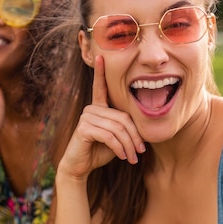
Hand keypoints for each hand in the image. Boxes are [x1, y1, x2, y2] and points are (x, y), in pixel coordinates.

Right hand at [58, 56, 144, 179]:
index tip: (101, 56)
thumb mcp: (117, 138)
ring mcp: (86, 117)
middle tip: (140, 152)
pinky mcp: (84, 128)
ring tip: (132, 158)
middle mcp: (91, 108)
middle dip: (134, 137)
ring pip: (117, 128)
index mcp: (98, 107)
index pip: (100, 87)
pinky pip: (109, 136)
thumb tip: (142, 128)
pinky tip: (122, 157)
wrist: (80, 166)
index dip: (101, 72)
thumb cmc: (100, 151)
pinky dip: (119, 148)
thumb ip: (125, 128)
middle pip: (122, 118)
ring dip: (128, 146)